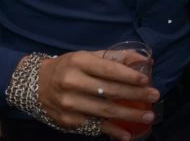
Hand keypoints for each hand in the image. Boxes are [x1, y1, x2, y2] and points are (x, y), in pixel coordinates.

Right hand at [36, 51, 158, 140]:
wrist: (35, 84)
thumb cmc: (68, 67)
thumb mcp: (88, 56)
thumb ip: (115, 57)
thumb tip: (145, 60)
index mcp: (79, 62)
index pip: (108, 70)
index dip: (129, 76)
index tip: (146, 80)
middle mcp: (72, 83)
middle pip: (110, 92)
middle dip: (135, 95)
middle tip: (154, 96)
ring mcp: (69, 104)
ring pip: (105, 112)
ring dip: (129, 115)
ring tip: (148, 116)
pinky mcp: (68, 121)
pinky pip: (94, 127)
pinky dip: (112, 132)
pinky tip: (127, 134)